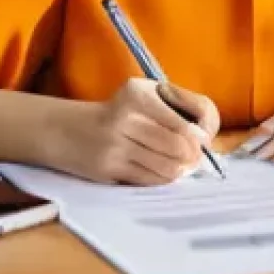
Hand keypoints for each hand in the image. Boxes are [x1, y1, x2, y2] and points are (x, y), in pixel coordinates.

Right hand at [51, 78, 219, 185]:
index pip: (180, 122)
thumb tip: (203, 138)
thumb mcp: (143, 93)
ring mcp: (115, 145)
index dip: (198, 137)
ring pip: (165, 167)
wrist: (70, 130)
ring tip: (180, 166)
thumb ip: (176, 106)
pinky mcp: (109, 168)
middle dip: (192, 156)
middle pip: (176, 146)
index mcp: (136, 94)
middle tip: (194, 158)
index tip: (203, 142)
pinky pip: (149, 179)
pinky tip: (161, 172)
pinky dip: (162, 179)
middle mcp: (124, 117)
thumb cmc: (119, 110)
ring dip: (179, 170)